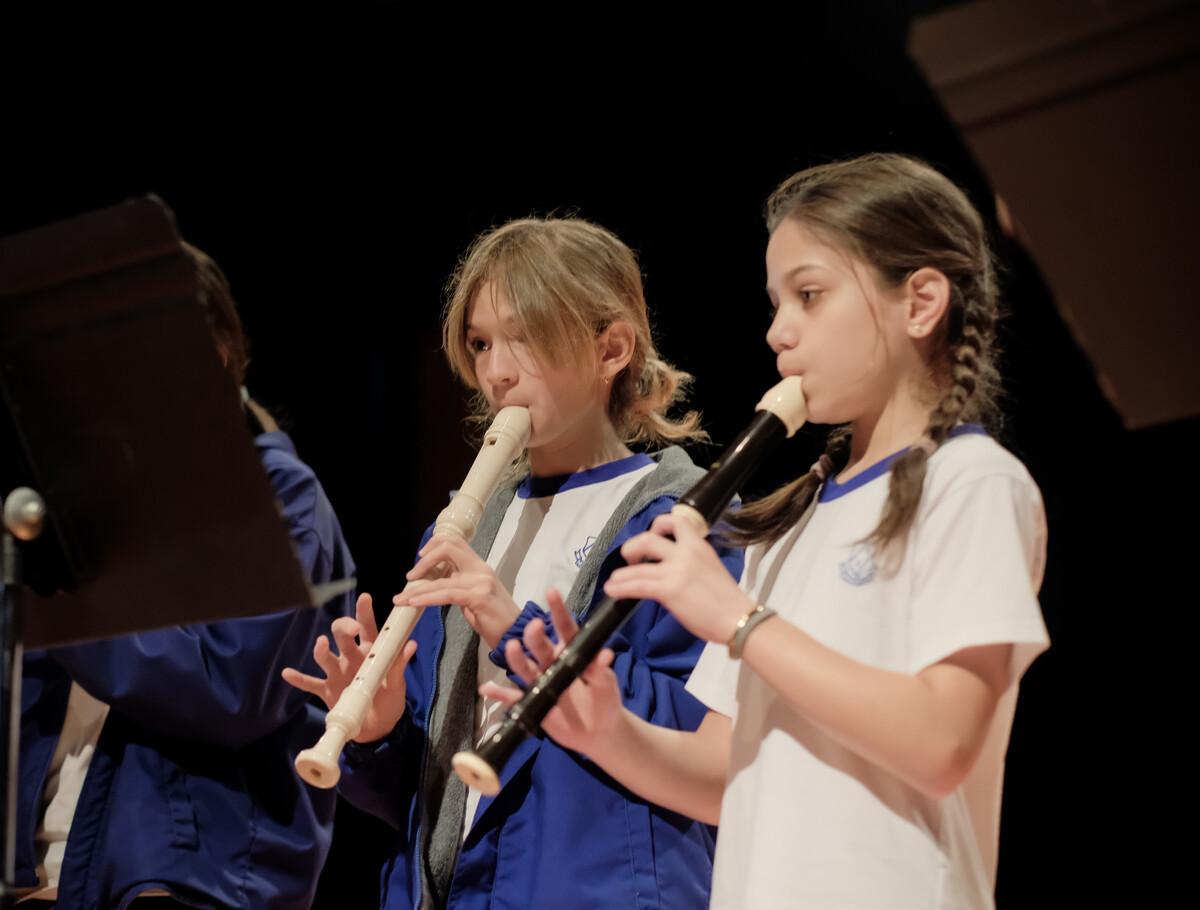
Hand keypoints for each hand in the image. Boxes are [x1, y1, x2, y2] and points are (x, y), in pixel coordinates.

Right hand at [281, 593, 416, 742]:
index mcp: (371, 652)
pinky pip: (310, 683)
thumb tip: (411, 645)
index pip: (367, 628)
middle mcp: (351, 658)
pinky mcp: (327, 691)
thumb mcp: (399, 685)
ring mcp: (337, 674)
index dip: (365, 612)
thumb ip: (400, 666)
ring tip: (321, 643)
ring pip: (325, 657)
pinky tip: (288, 673)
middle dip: (343, 628)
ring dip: (321, 650)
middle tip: (351, 629)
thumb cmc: (390, 701)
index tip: (364, 598)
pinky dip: (299, 679)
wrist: (377, 729)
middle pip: (342, 636)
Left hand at [400, 534, 520, 648]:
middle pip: (448, 547)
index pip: (455, 542)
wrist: (514, 634)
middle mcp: (480, 569)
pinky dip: (427, 598)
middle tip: (410, 576)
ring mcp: (481, 582)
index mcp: (479, 566)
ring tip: (401, 598)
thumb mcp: (475, 595)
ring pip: (442, 579)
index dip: (434, 544)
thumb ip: (458, 584)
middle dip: (424, 560)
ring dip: (417, 589)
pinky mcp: (479, 598)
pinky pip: (447, 594)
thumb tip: (435, 582)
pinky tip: (414, 603)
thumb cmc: (494, 619)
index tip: (419, 558)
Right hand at [480, 588, 623, 758]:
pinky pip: (514, 699)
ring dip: (516, 658)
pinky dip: (500, 695)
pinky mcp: (533, 703)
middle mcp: (553, 664)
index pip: (565, 629)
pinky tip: (486, 689)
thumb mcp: (606, 685)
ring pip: (525, 668)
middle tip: (534, 626)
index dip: (558, 611)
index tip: (551, 592)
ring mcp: (541, 683)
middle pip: (541, 647)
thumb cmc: (605, 700)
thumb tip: (606, 654)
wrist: (598, 731)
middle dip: (535, 636)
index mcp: (572, 654)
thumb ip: (602, 671)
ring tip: (511, 648)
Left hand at [603, 513, 752, 644]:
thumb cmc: (728, 599)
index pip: (675, 521)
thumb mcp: (711, 567)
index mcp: (698, 545)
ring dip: (620, 574)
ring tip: (613, 582)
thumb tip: (672, 567)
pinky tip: (613, 591)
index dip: (657, 525)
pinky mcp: (669, 590)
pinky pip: (637, 586)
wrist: (739, 618)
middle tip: (630, 559)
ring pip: (637, 566)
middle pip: (648, 538)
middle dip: (632, 547)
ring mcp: (676, 570)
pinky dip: (621, 588)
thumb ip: (691, 561)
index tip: (652, 536)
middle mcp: (686, 552)